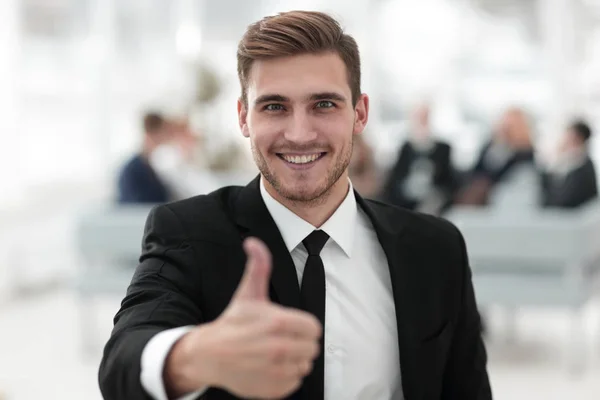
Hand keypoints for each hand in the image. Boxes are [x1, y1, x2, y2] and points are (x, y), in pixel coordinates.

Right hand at [172, 237, 321, 398]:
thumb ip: (258, 266)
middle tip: (278, 339)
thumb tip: (253, 241)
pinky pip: (295, 383)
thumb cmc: (232, 323)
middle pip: (312, 348)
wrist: (208, 355)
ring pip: (304, 366)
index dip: (302, 326)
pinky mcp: (273, 389)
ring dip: (293, 361)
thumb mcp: (247, 293)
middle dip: (299, 343)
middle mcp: (280, 348)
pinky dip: (285, 378)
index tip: (286, 326)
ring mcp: (277, 371)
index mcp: (278, 322)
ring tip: (272, 354)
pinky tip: (269, 368)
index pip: (314, 328)